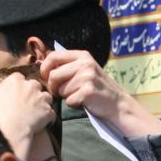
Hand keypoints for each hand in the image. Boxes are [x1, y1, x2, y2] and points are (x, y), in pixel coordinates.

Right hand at [0, 72, 54, 158]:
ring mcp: (42, 98)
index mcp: (16, 79)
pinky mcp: (48, 111)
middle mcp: (32, 86)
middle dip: (32, 93)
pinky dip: (47, 118)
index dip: (17, 87)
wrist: (9, 130)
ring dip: (42, 104)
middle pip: (35, 86)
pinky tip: (40, 123)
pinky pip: (51, 113)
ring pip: (47, 97)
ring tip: (35, 113)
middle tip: (25, 104)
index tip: (14, 94)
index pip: (19, 78)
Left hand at [41, 49, 160, 136]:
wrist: (117, 103)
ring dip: (66, 96)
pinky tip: (84, 101)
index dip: (45, 68)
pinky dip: (73, 104)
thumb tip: (42, 64)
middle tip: (59, 92)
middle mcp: (85, 64)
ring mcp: (87, 77)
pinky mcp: (88, 92)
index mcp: (83, 55)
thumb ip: (68, 65)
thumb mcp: (86, 69)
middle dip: (53, 86)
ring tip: (79, 95)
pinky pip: (69, 100)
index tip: (46, 77)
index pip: (53, 56)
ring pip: (61, 89)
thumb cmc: (97, 87)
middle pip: (53, 75)